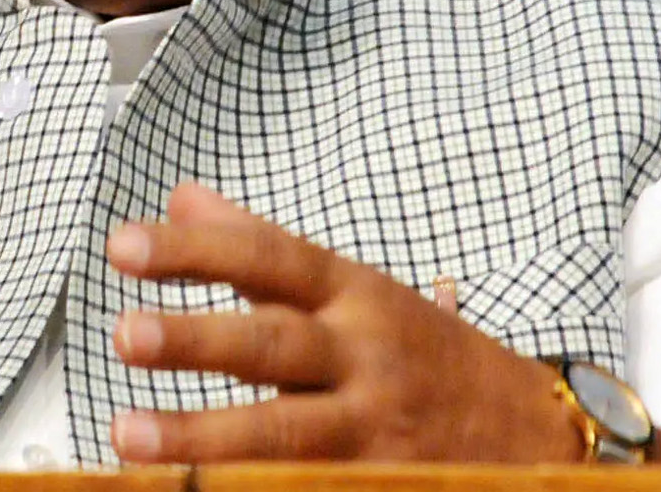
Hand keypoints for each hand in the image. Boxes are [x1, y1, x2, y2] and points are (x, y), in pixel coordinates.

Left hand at [106, 182, 579, 463]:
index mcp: (352, 293)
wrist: (537, 434)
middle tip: (123, 334)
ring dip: (202, 437)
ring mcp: (373, 432)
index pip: (264, 256)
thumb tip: (182, 199)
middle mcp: (362, 356)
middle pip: (272, 343)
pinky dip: (251, 488)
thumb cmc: (421, 349)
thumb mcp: (351, 285)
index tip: (122, 245)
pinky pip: (306, 488)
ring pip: (282, 432)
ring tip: (127, 436)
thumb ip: (259, 246)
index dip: (193, 250)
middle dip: (196, 338)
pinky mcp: (381, 489)